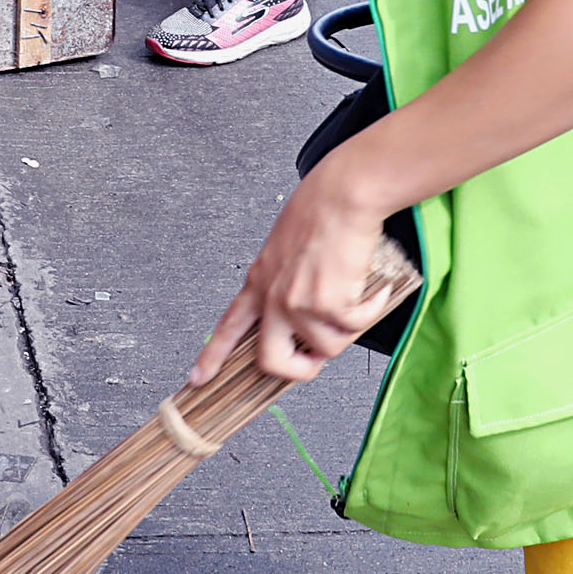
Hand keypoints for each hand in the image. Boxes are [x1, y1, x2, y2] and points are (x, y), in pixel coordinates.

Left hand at [188, 159, 397, 388]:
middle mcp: (274, 297)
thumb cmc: (320, 209)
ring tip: (359, 301)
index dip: (212, 356)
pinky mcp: (328, 303)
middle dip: (299, 370)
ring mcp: (298, 304)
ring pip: (326, 348)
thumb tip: (305, 313)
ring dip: (348, 329)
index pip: (229, 325)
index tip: (198, 378)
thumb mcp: (284, 248)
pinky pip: (356, 326)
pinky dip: (371, 309)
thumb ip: (284, 281)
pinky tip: (374, 291)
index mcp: (259, 281)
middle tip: (316, 361)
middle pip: (272, 361)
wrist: (343, 195)